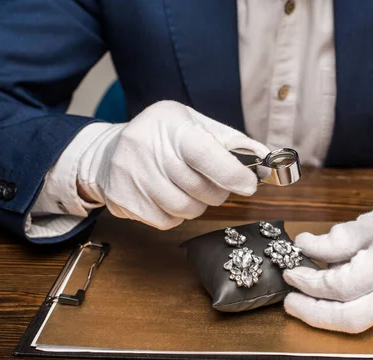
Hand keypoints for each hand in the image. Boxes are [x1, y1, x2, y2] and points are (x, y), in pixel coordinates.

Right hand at [77, 101, 268, 228]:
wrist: (106, 151)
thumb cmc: (162, 136)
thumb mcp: (194, 124)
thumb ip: (230, 141)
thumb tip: (266, 158)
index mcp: (170, 126)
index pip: (205, 153)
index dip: (231, 173)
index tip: (249, 184)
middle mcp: (146, 150)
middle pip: (199, 188)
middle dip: (218, 191)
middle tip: (216, 183)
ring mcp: (132, 178)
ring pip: (186, 209)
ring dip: (198, 204)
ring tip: (190, 188)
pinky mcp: (125, 203)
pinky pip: (168, 221)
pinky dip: (177, 214)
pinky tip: (169, 196)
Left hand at [283, 165, 372, 332]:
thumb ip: (342, 238)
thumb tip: (309, 246)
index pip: (340, 285)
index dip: (310, 282)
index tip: (294, 271)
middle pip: (350, 320)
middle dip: (313, 314)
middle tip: (291, 301)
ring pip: (366, 320)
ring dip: (333, 312)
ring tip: (313, 295)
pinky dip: (360, 303)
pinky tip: (348, 289)